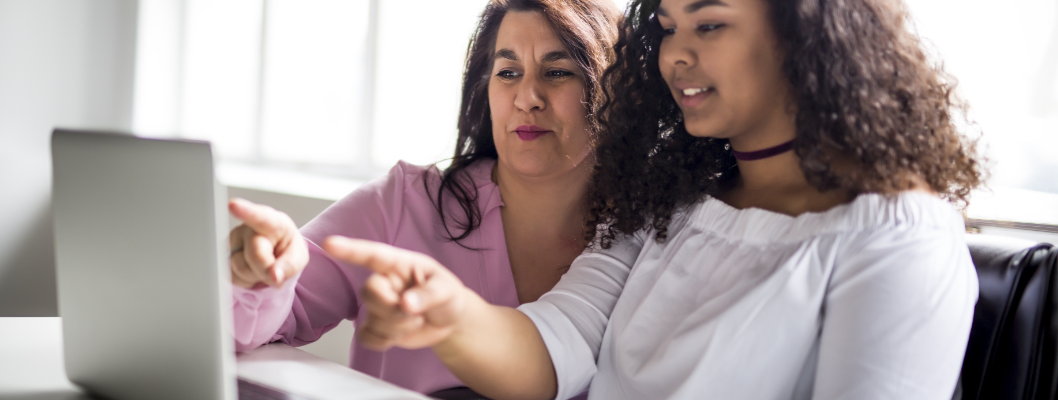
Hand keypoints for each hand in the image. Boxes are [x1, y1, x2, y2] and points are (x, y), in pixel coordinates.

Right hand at [228, 198, 308, 288]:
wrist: (276, 256)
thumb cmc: (287, 250)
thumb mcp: (298, 257)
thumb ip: (289, 265)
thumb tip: (274, 276)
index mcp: (272, 222)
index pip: (259, 216)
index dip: (245, 211)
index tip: (233, 205)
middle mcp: (248, 228)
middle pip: (255, 255)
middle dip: (266, 270)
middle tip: (275, 270)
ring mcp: (233, 241)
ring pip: (240, 268)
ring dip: (254, 276)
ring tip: (262, 266)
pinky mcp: (223, 255)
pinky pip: (231, 276)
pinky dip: (244, 280)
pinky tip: (251, 270)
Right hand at [322, 236, 470, 350]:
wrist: (449, 321)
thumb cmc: (446, 295)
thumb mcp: (446, 290)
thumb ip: (428, 295)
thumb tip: (406, 303)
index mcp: (399, 265)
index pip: (372, 255)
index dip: (350, 249)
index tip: (330, 243)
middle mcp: (384, 282)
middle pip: (369, 292)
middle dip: (392, 309)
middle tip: (416, 314)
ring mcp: (378, 305)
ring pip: (371, 319)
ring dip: (397, 327)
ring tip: (417, 320)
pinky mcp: (376, 326)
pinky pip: (366, 337)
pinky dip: (384, 341)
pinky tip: (400, 335)